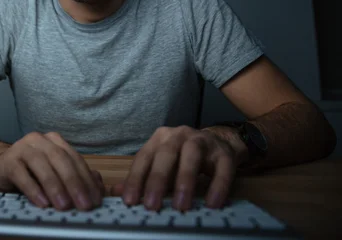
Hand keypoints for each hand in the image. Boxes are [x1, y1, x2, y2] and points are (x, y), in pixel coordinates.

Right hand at [0, 132, 103, 210]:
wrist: (0, 167)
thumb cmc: (31, 172)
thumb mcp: (55, 174)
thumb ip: (77, 176)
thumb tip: (99, 186)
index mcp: (55, 141)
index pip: (75, 159)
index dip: (87, 180)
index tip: (95, 200)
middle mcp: (40, 140)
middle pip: (61, 159)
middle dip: (74, 183)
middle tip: (83, 205)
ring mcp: (22, 148)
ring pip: (42, 164)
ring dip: (55, 186)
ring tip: (64, 205)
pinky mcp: (8, 161)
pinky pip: (21, 174)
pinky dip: (33, 189)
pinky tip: (42, 202)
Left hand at [112, 126, 238, 210]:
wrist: (220, 143)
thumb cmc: (183, 157)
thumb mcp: (160, 164)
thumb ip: (141, 177)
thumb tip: (117, 192)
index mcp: (159, 139)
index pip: (144, 158)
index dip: (135, 179)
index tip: (129, 201)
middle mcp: (179, 135)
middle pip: (166, 154)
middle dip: (157, 180)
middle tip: (152, 205)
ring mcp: (202, 141)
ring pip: (191, 157)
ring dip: (185, 181)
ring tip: (180, 205)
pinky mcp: (224, 153)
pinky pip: (222, 169)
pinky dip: (217, 186)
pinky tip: (212, 204)